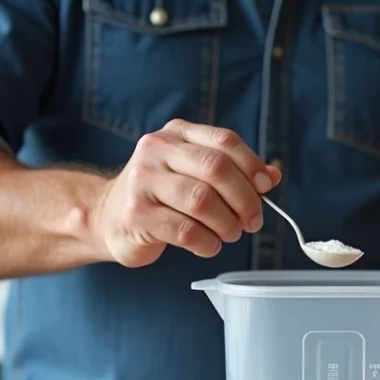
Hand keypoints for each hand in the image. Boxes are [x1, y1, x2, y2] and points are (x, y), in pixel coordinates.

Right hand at [93, 120, 280, 266]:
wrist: (105, 217)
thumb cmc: (160, 196)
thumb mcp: (194, 175)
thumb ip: (233, 172)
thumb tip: (273, 176)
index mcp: (176, 134)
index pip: (224, 140)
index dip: (252, 165)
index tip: (266, 188)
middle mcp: (156, 150)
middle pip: (216, 168)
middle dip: (244, 199)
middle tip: (252, 221)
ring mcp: (142, 181)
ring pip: (202, 201)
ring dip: (227, 224)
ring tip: (230, 234)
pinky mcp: (136, 215)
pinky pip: (186, 231)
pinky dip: (207, 242)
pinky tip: (209, 245)